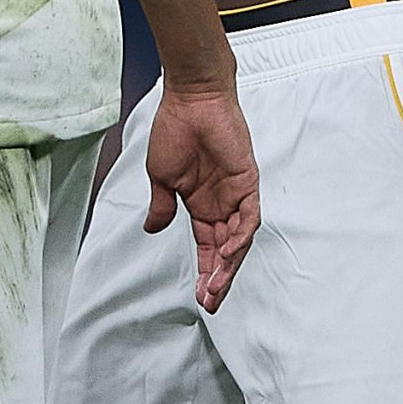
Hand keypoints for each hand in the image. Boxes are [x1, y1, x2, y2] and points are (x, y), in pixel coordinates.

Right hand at [142, 81, 259, 311]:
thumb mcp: (161, 176)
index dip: (205, 271)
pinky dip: (241, 236)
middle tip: (210, 303)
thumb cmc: (174, 130)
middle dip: (219, 278)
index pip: (208, 247)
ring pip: (239, 239)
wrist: (191, 100)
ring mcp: (236, 194)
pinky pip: (249, 217)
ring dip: (229, 265)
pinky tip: (229, 253)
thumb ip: (162, 205)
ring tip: (216, 287)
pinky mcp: (248, 181)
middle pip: (226, 250)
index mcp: (201, 204)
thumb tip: (152, 230)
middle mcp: (222, 203)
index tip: (199, 297)